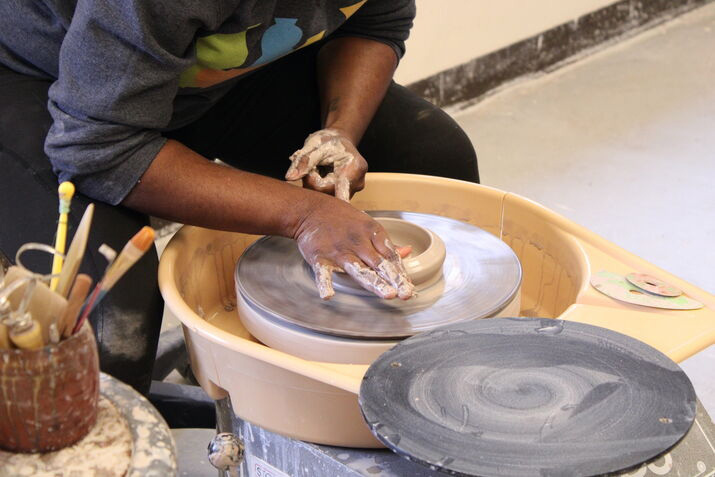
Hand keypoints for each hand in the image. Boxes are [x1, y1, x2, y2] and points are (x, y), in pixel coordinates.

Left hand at [285, 129, 366, 200]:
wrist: (339, 140)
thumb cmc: (328, 140)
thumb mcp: (314, 146)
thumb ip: (303, 162)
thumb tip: (289, 178)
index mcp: (354, 168)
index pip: (336, 188)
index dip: (321, 192)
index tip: (312, 187)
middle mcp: (357, 183)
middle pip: (329, 194)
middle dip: (315, 182)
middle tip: (312, 167)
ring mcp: (353, 190)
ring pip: (328, 197)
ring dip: (318, 185)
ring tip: (319, 169)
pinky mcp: (347, 194)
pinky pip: (329, 196)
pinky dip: (321, 188)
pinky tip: (323, 176)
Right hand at [293, 195, 413, 299]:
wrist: (310, 210)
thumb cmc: (340, 218)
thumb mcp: (366, 225)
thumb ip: (385, 243)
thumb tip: (407, 251)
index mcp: (371, 232)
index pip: (390, 255)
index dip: (401, 272)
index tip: (409, 287)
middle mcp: (358, 242)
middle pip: (379, 264)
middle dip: (394, 279)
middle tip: (406, 293)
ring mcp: (338, 251)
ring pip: (359, 269)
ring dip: (374, 282)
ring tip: (387, 294)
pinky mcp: (320, 258)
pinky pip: (323, 272)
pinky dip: (324, 283)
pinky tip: (328, 295)